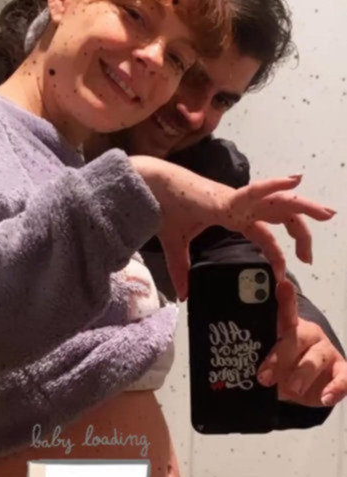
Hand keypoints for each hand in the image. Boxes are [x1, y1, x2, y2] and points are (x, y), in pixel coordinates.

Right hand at [131, 156, 335, 298]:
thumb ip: (181, 270)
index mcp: (231, 214)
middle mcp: (239, 205)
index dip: (276, 251)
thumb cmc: (163, 210)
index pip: (263, 232)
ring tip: (327, 214)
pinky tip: (295, 180)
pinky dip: (276, 186)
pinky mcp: (226, 197)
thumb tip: (183, 296)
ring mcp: (235, 199)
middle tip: (310, 255)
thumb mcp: (176, 247)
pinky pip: (256, 192)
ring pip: (278, 202)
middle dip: (300, 230)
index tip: (284, 272)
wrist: (147, 189)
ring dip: (303, 207)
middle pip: (279, 215)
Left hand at [257, 279, 346, 406]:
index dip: (285, 299)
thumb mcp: (267, 359)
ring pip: (316, 358)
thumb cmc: (282, 366)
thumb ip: (255, 351)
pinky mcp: (341, 371)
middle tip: (263, 376)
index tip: (282, 286)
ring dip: (302, 374)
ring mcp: (326, 352)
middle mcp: (309, 335)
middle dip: (279, 356)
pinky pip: (344, 377)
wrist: (304, 386)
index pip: (285, 311)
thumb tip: (228, 354)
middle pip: (297, 338)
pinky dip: (335, 388)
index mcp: (289, 327)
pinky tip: (325, 398)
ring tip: (290, 390)